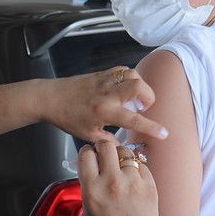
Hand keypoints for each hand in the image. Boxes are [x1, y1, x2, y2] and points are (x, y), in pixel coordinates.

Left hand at [42, 67, 168, 143]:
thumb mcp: (87, 135)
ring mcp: (104, 81)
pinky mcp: (101, 74)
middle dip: (149, 97)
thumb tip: (120, 145)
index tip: (164, 133)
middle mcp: (107, 94)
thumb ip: (107, 140)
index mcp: (105, 112)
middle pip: (138, 86)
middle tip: (144, 107)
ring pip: (132, 74)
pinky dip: (129, 77)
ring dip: (140, 85)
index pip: (134, 119)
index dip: (152, 127)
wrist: (50, 98)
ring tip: (136, 97)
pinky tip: (125, 88)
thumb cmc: (66, 117)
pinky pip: (122, 70)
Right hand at [78, 141, 158, 215]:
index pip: (86, 154)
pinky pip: (141, 165)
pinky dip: (136, 169)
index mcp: (93, 190)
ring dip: (121, 157)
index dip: (87, 152)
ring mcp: (134, 184)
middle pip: (106, 145)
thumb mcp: (88, 206)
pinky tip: (133, 182)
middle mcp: (112, 184)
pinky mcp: (150, 186)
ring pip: (125, 152)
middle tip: (105, 155)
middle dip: (103, 147)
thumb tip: (93, 157)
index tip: (90, 155)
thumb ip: (89, 180)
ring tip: (120, 170)